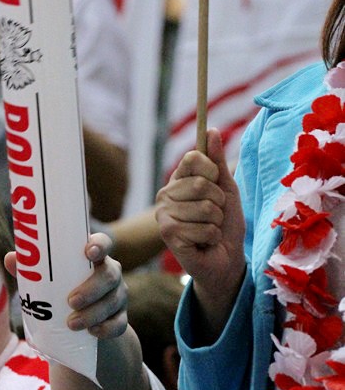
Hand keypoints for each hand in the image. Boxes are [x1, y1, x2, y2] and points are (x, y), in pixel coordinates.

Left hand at [4, 233, 127, 338]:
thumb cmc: (60, 290)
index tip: (88, 252)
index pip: (103, 244)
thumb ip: (30, 268)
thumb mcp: (45, 279)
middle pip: (110, 275)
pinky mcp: (120, 318)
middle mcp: (110, 273)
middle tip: (71, 301)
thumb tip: (11, 258)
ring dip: (93, 313)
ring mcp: (117, 296)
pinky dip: (106, 329)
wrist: (80, 323)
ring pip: (114, 301)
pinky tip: (92, 333)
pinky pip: (119, 324)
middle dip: (91, 289)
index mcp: (93, 258)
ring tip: (72, 324)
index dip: (100, 245)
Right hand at [155, 129, 245, 295]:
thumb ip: (218, 162)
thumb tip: (212, 130)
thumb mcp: (226, 189)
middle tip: (214, 216)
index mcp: (177, 181)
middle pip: (202, 183)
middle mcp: (165, 195)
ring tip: (209, 231)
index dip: (212, 171)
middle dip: (219, 203)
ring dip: (217, 222)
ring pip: (206, 208)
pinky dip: (213, 237)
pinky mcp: (168, 234)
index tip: (215, 186)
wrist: (225, 259)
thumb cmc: (225, 225)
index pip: (194, 158)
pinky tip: (204, 243)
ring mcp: (163, 215)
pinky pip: (205, 227)